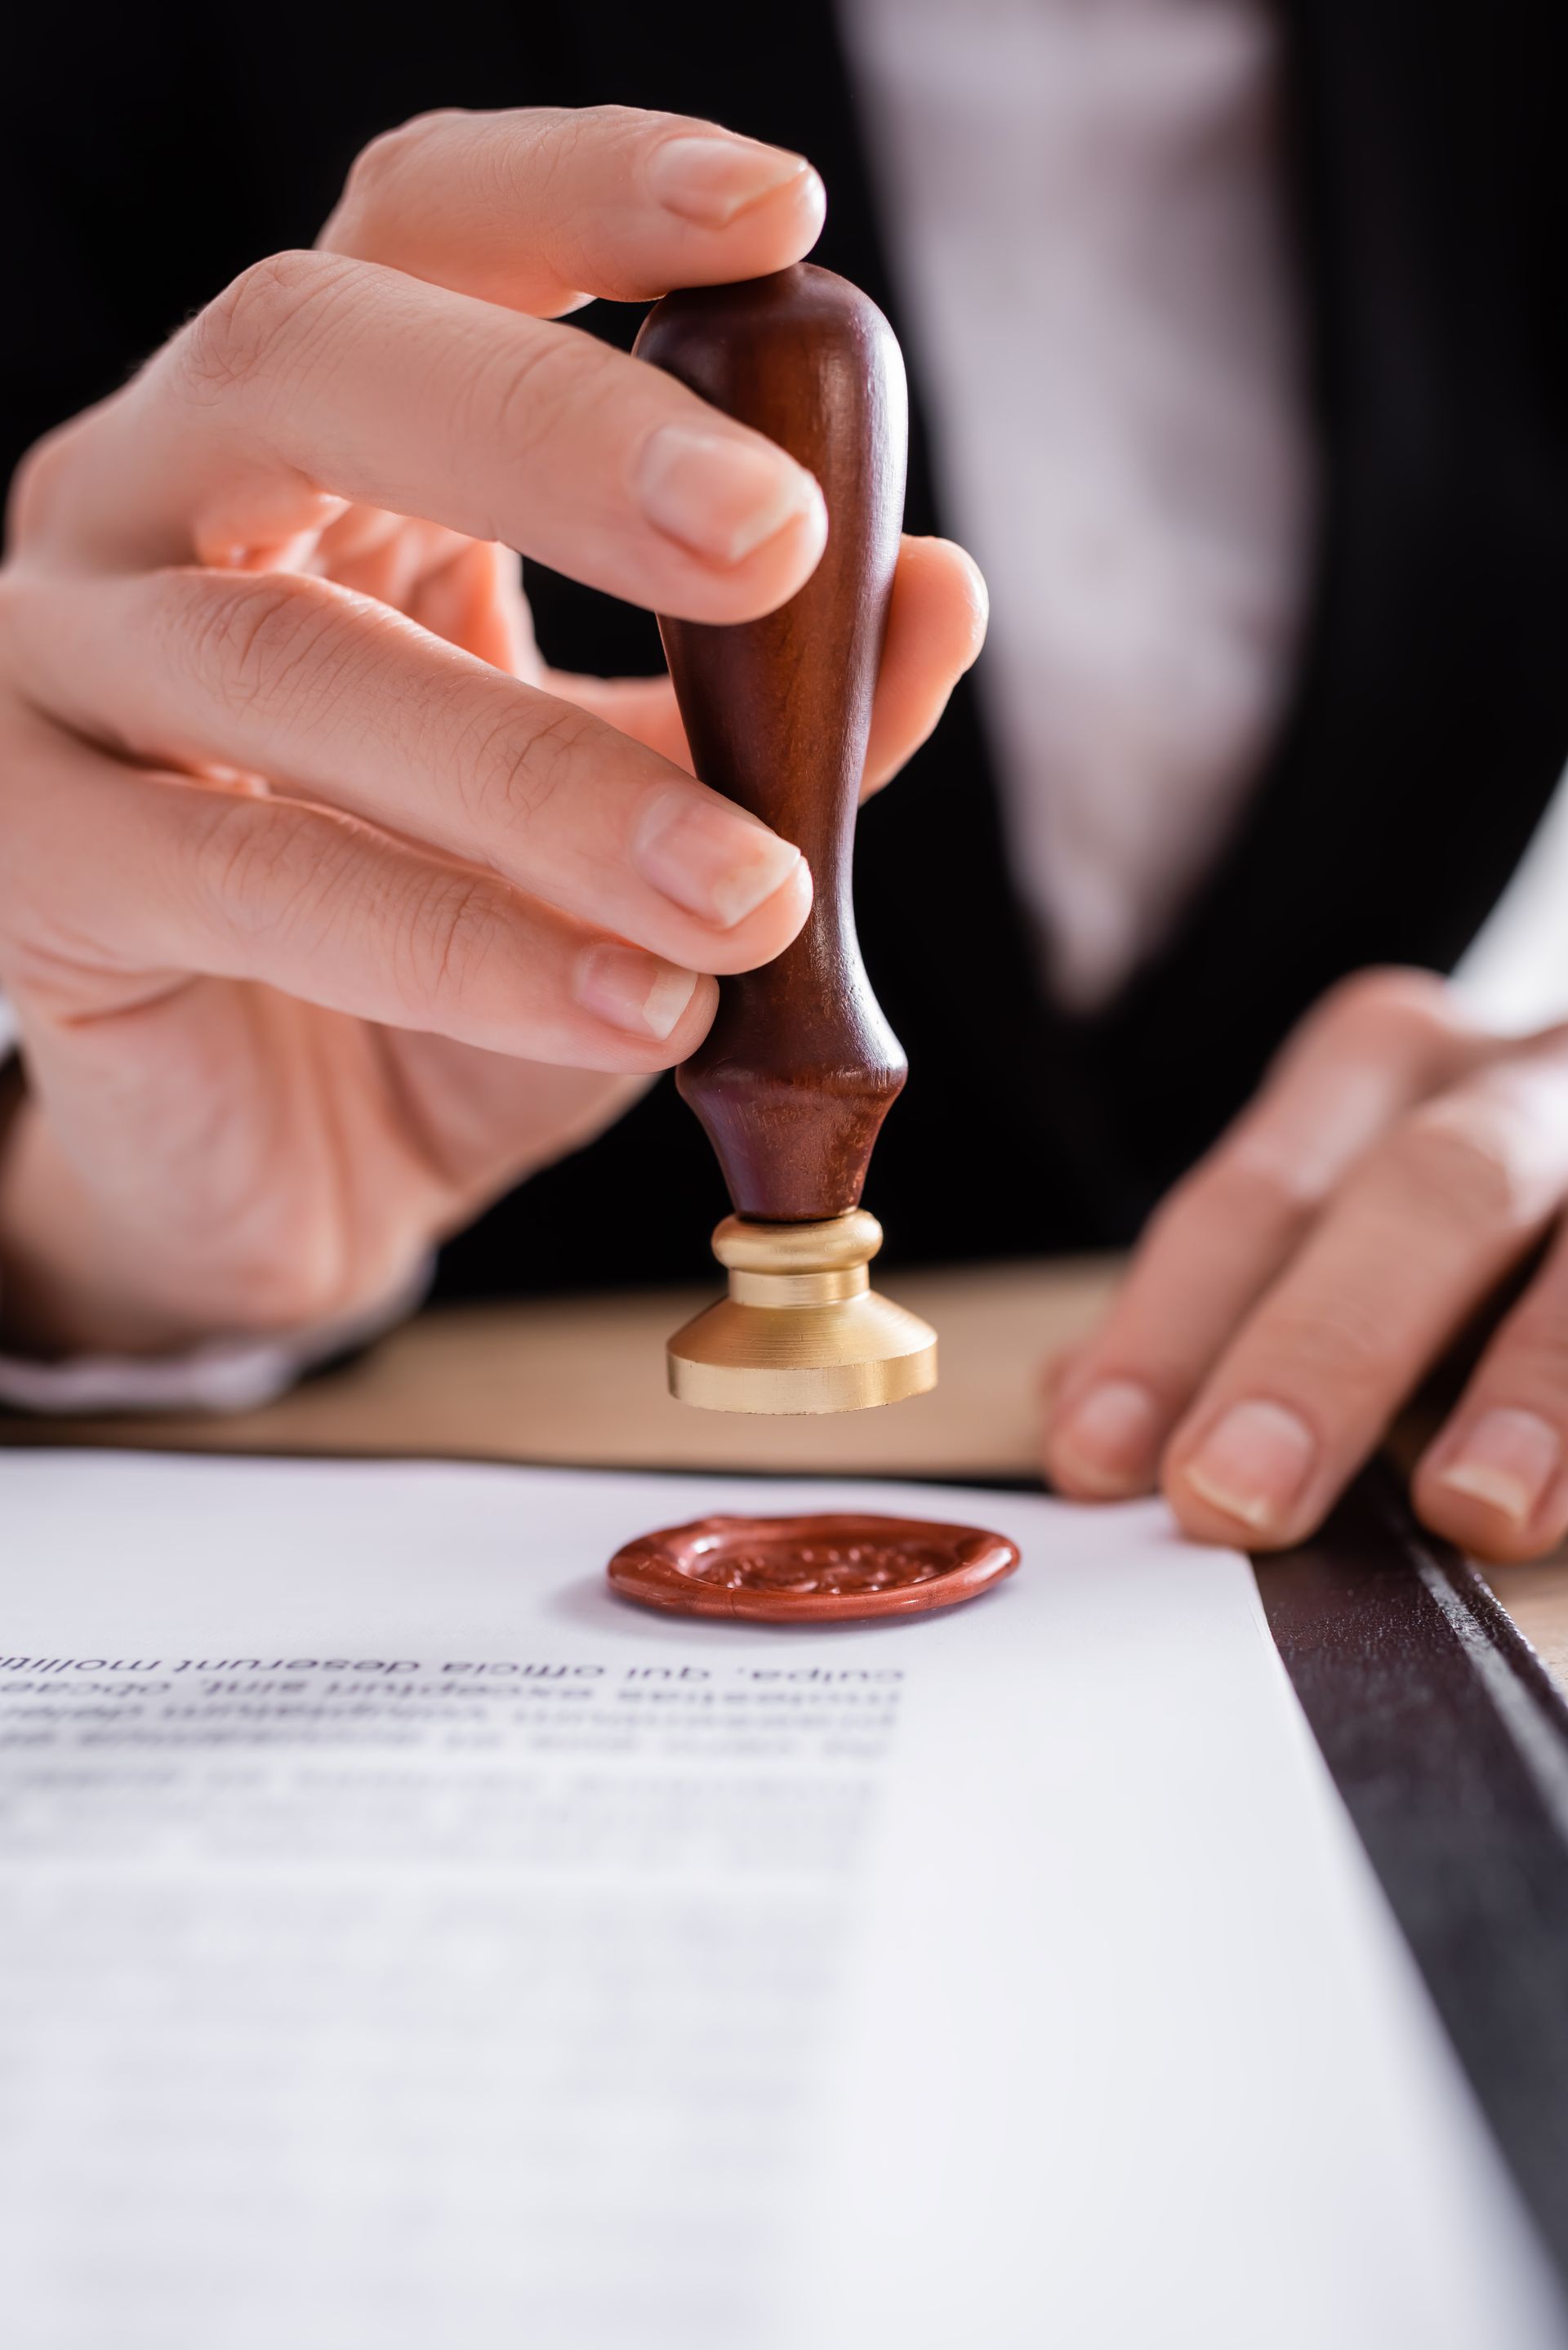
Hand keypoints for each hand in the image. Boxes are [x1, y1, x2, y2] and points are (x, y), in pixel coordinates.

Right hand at [0, 106, 984, 1355]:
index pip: (418, 233)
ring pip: (283, 653)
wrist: (300, 1167)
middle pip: (305, 354)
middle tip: (770, 539)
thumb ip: (781, 712)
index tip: (776, 221)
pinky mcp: (31, 862)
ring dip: (547, 780)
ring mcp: (59, 666)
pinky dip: (464, 950)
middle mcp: (154, 498)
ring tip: (748, 895)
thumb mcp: (649, 816)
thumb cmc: (474, 954)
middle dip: (555, 431)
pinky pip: (251, 878)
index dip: (580, 194)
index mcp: (322, 441)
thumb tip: (940, 589)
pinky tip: (633, 1010)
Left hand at [1043, 969, 1567, 1562]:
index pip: (1258, 1191)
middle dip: (1326, 1349)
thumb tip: (1079, 1411)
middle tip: (1237, 1494)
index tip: (1105, 1457)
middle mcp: (1524, 1078)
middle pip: (1425, 1196)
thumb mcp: (1345, 1208)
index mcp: (1385, 1066)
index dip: (1174, 1327)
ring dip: (1539, 1377)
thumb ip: (1234, 1304)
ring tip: (1470, 1507)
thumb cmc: (1473, 1204)